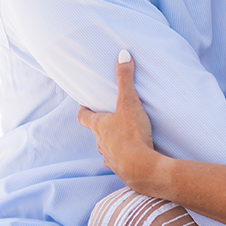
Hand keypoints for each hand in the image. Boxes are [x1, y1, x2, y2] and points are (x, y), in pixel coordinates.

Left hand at [77, 51, 161, 192]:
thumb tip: (123, 54)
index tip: (85, 104)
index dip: (83, 110)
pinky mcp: (122, 170)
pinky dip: (124, 158)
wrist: (143, 168)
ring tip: (125, 137)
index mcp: (99, 127)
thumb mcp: (129, 102)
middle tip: (110, 118)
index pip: (83, 117)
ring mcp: (110, 158)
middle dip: (101, 126)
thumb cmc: (132, 134)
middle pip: (96, 133)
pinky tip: (134, 155)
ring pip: (107, 148)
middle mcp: (101, 143)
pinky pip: (120, 163)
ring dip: (113, 143)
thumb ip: (126, 79)